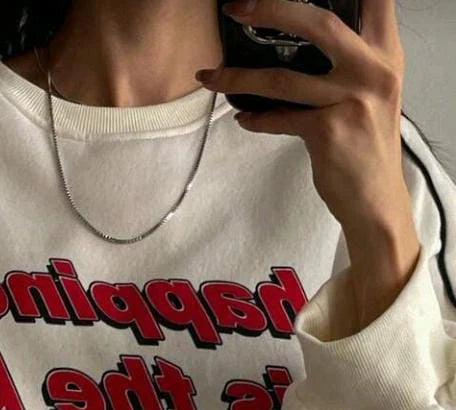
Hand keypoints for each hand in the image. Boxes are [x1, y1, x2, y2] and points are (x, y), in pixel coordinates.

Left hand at [197, 0, 408, 232]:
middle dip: (270, 10)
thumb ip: (350, 63)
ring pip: (282, 78)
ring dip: (238, 77)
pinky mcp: (328, 131)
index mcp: (386, 54)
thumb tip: (304, 38)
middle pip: (317, 23)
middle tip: (236, 9)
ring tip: (211, 76)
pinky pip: (280, 118)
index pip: (374, 1)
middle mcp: (373, 71)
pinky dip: (257, 119)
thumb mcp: (372, 93)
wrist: (376, 201)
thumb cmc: (367, 147)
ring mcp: (351, 100)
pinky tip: (244, 119)